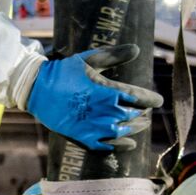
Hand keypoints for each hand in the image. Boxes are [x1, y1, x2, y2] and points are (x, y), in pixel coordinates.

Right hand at [25, 43, 163, 151]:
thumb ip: (114, 55)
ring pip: (124, 132)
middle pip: (134, 116)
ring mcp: (95, 127)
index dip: (151, 100)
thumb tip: (137, 49)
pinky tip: (129, 143)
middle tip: (146, 112)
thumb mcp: (89, 59)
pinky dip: (121, 145)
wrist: (37, 89)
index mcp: (108, 92)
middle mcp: (105, 112)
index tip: (158, 100)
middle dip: (143, 114)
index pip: (139, 98)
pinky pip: (108, 146)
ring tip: (141, 125)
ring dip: (135, 128)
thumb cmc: (64, 72)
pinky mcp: (84, 138)